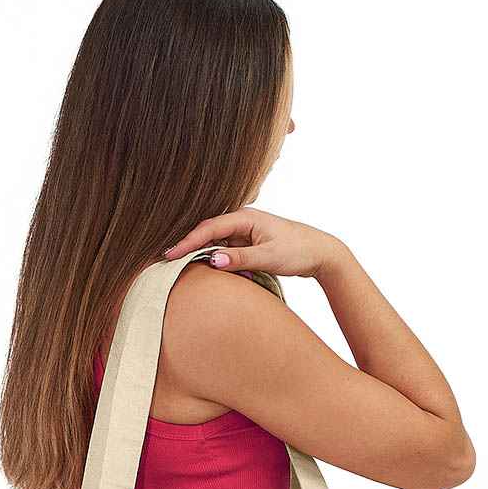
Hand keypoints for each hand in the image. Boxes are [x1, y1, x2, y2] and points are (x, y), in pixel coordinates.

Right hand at [162, 206, 347, 278]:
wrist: (321, 253)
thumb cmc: (298, 251)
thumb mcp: (268, 257)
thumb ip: (240, 259)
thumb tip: (212, 260)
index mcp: (245, 217)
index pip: (208, 228)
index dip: (187, 242)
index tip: (169, 254)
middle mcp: (242, 221)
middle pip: (207, 234)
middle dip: (188, 247)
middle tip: (166, 261)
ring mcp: (245, 232)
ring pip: (216, 243)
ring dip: (204, 256)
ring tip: (181, 267)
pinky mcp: (248, 244)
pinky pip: (226, 251)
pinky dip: (218, 261)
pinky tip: (212, 271)